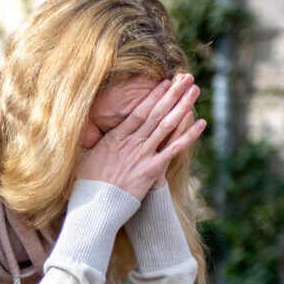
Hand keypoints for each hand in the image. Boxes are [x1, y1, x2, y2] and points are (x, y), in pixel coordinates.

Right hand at [77, 74, 205, 199]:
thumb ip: (89, 143)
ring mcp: (143, 155)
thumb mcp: (83, 158)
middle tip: (186, 77)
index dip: (154, 96)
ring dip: (183, 106)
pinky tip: (201, 123)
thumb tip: (82, 131)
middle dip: (173, 93)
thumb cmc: (87, 185)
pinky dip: (188, 135)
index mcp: (115, 137)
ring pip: (167, 125)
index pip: (139, 111)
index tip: (165, 83)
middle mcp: (131, 142)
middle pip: (156, 113)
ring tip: (195, 90)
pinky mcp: (152, 170)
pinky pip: (174, 149)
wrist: (96, 207)